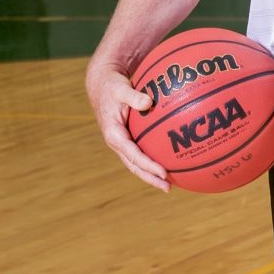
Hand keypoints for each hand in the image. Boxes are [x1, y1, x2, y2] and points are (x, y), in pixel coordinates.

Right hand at [85, 60, 169, 191]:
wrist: (102, 85)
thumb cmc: (112, 86)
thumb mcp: (120, 88)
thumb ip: (133, 96)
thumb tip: (149, 102)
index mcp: (114, 135)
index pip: (133, 155)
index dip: (148, 165)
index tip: (163, 172)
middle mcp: (117, 142)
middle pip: (134, 166)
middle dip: (150, 178)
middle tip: (168, 188)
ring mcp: (122, 142)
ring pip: (137, 163)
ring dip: (152, 174)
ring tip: (170, 184)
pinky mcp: (128, 139)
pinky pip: (141, 153)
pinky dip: (153, 160)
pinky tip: (171, 161)